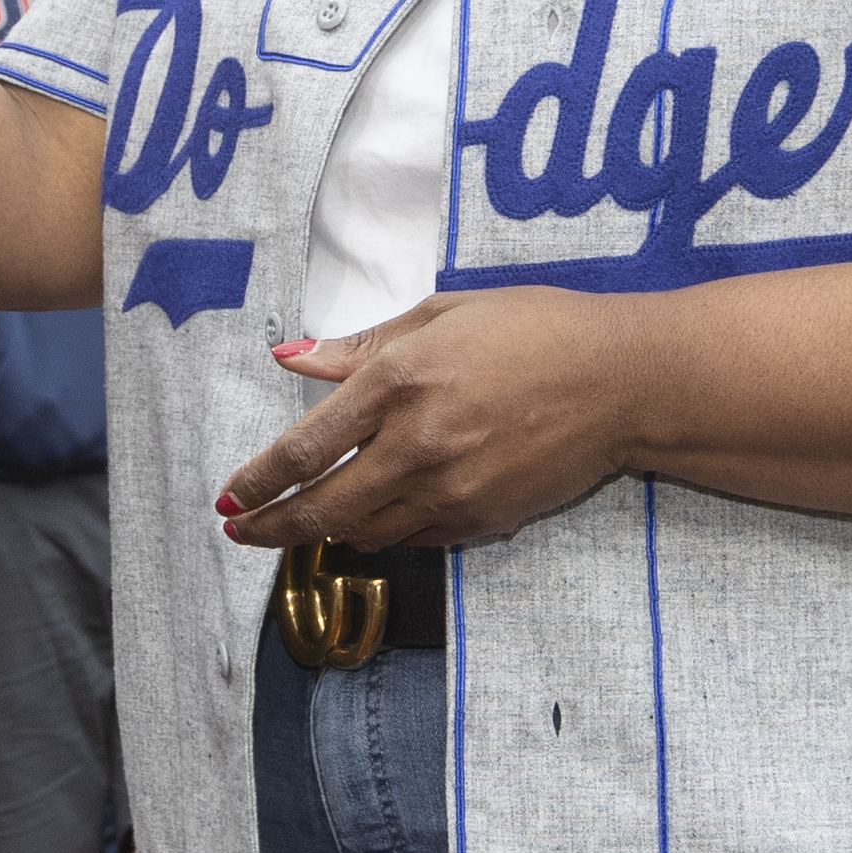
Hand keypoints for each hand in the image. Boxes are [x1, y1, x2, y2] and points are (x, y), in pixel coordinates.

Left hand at [215, 289, 646, 550]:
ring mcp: (452, 490)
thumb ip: (361, 344)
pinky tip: (368, 519)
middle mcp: (418, 444)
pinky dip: (380, 534)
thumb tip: (292, 358)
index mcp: (400, 381)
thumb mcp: (442, 313)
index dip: (257, 481)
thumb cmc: (535, 329)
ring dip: (323, 533)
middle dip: (271, 526)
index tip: (229, 497)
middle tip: (241, 529)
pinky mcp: (482, 519)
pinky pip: (412, 539)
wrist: (622, 380)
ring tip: (298, 525)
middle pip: (321, 507)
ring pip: (363, 532)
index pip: (304, 448)